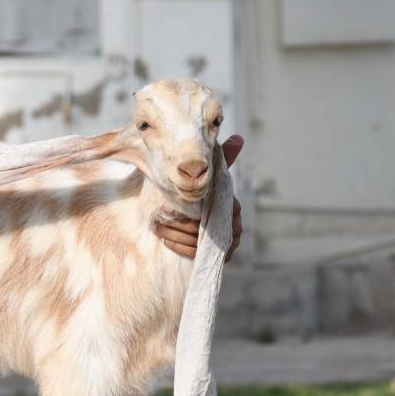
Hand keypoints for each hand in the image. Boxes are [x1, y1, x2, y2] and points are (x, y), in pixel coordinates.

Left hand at [154, 135, 244, 260]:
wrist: (200, 226)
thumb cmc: (204, 196)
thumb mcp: (211, 178)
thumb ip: (223, 159)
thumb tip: (238, 137)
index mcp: (232, 206)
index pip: (211, 209)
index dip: (188, 211)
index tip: (165, 205)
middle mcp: (235, 227)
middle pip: (202, 227)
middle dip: (176, 223)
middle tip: (156, 218)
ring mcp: (228, 244)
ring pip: (196, 241)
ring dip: (173, 234)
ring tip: (155, 227)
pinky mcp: (217, 258)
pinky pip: (196, 253)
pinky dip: (179, 246)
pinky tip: (164, 240)